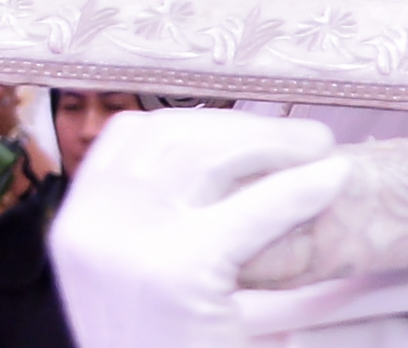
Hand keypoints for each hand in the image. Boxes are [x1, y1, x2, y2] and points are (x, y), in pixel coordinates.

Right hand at [48, 112, 349, 347]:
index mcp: (74, 227)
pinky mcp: (177, 272)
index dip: (197, 124)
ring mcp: (127, 248)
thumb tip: (226, 154)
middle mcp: (89, 228)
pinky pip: (252, 212)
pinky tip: (333, 180)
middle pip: (174, 136)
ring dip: (274, 144)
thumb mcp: (137, 283)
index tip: (244, 134)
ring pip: (210, 157)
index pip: (133, 136)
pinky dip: (298, 190)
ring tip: (320, 154)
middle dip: (244, 128)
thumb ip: (156, 224)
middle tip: (304, 141)